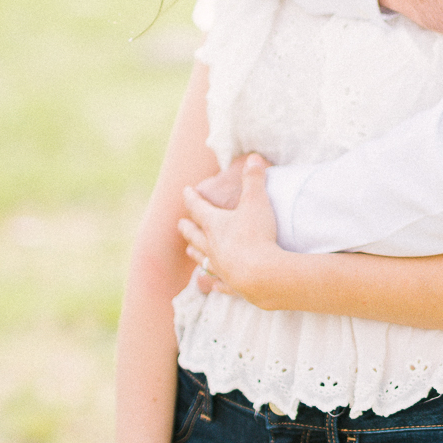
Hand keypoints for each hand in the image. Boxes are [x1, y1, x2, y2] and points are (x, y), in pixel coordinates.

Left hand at [180, 154, 284, 306]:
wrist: (262, 274)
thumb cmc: (256, 235)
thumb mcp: (257, 201)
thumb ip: (254, 179)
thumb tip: (254, 157)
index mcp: (215, 224)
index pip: (198, 207)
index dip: (191, 197)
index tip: (186, 191)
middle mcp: (212, 246)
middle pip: (194, 235)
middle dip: (187, 227)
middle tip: (180, 224)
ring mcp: (219, 267)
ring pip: (202, 258)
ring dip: (195, 252)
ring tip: (190, 250)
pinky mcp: (230, 285)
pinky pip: (217, 284)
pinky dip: (213, 283)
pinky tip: (210, 285)